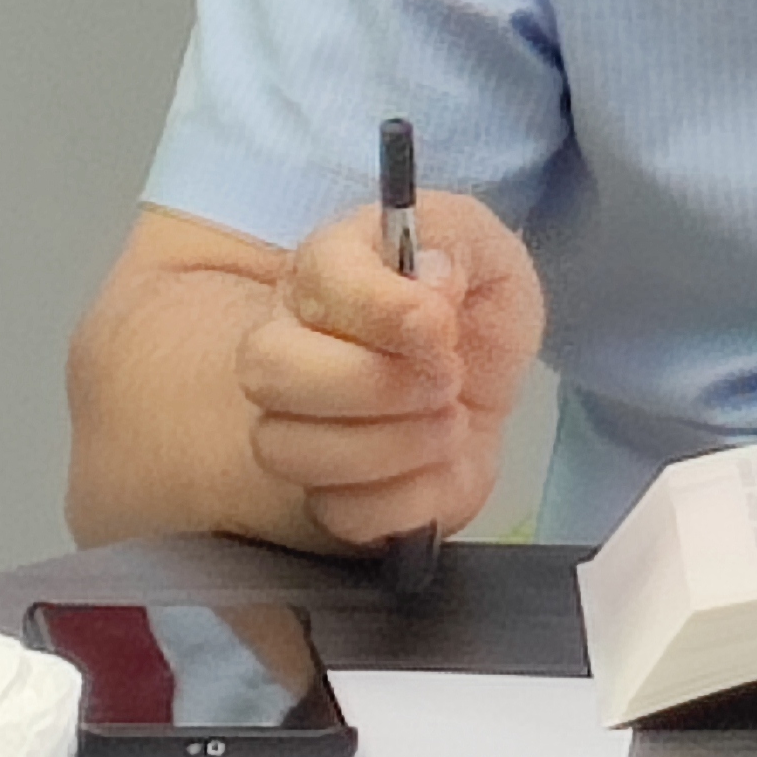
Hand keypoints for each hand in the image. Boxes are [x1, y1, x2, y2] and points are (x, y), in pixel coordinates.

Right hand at [238, 187, 546, 551]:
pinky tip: (440, 465)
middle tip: (447, 379)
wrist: (487, 376)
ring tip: (451, 420)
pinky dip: (407, 497)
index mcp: (325, 270)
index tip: (442, 324)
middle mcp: (289, 344)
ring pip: (288, 451)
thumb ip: (455, 242)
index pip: (318, 279)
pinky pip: (341, 514)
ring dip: (392, 444)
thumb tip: (429, 279)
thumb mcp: (484, 245)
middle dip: (375, 382)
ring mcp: (298, 426)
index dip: (382, 307)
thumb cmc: (474, 300)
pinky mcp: (332, 497)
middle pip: (268, 370)